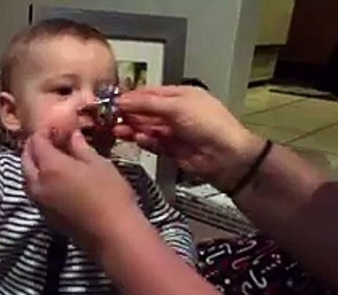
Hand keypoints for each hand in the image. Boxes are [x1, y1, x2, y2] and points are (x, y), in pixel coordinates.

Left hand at [23, 128, 139, 251]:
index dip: (44, 131)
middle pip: (26, 159)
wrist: (112, 235)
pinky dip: (38, 180)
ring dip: (34, 164)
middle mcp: (37, 184)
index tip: (55, 126)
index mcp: (49, 167)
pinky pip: (34, 191)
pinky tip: (53, 178)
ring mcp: (38, 202)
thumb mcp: (98, 164)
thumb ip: (80, 148)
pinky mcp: (44, 216)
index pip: (37, 142)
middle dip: (34, 146)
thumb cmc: (110, 195)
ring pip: (27, 177)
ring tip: (51, 157)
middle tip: (50, 139)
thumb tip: (71, 135)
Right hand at [116, 86, 265, 189]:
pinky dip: (143, 141)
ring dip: (132, 128)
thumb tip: (123, 100)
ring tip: (117, 130)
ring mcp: (174, 132)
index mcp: (181, 95)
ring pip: (146, 128)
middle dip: (128, 114)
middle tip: (110, 117)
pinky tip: (136, 139)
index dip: (131, 97)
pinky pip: (152, 143)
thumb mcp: (177, 107)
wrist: (227, 157)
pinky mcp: (172, 150)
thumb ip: (147, 104)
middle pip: (145, 111)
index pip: (149, 93)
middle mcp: (176, 112)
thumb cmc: (211, 125)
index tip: (112, 102)